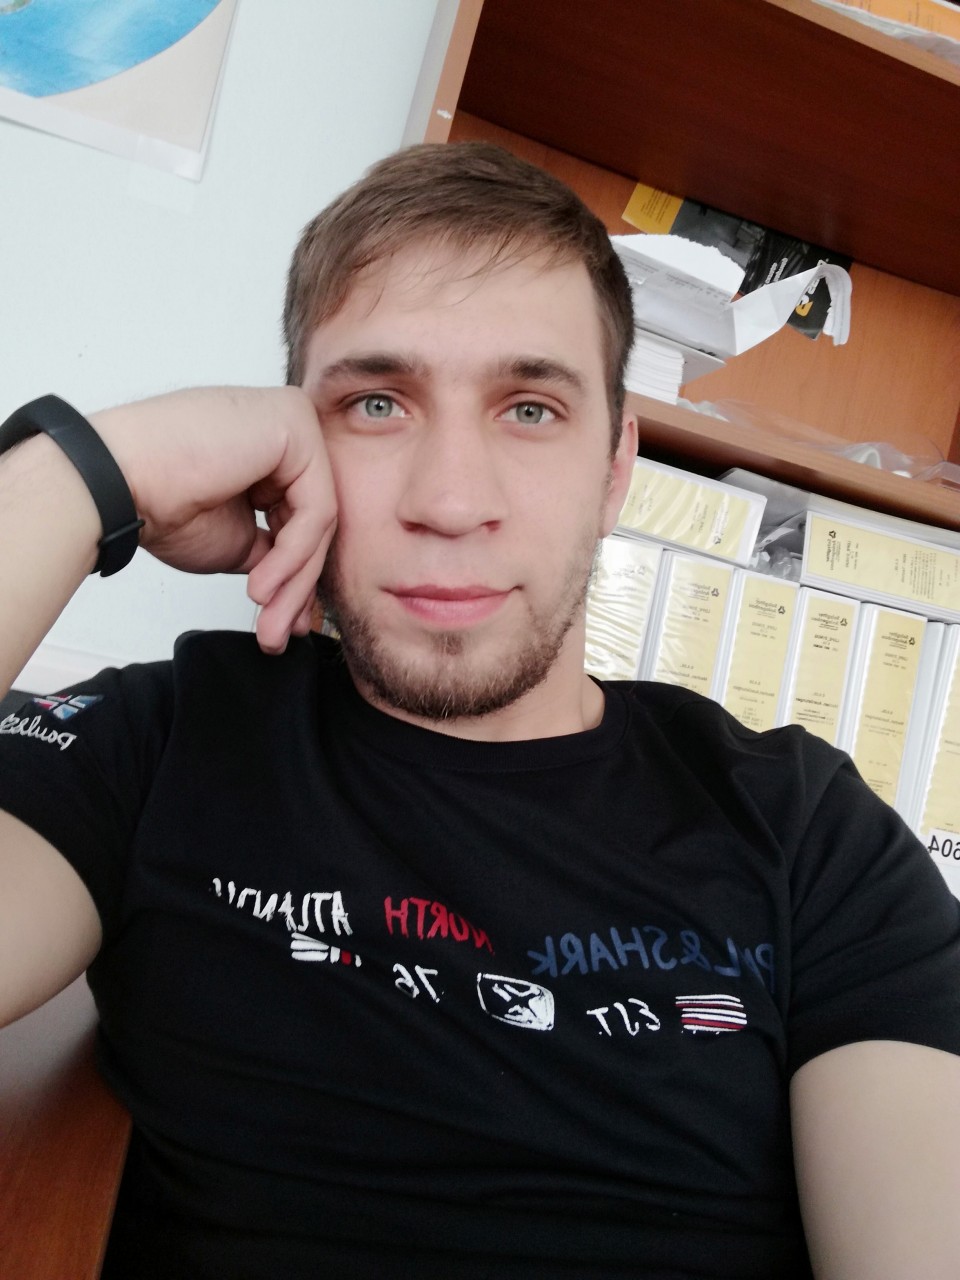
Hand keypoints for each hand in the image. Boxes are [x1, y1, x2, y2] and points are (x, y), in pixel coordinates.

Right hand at [90, 386, 335, 654]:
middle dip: (296, 586)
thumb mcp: (235, 540)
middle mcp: (283, 430)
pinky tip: (261, 586)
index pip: (301, 517)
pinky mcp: (295, 425)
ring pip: (318, 519)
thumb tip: (302, 581)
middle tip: (278, 634)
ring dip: (293, 580)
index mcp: (267, 450)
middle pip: (313, 520)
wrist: (117, 484)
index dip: (295, 577)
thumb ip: (275, 549)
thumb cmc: (160, 502)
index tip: (284, 623)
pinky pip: (315, 507)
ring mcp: (292, 422)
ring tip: (269, 620)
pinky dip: (293, 556)